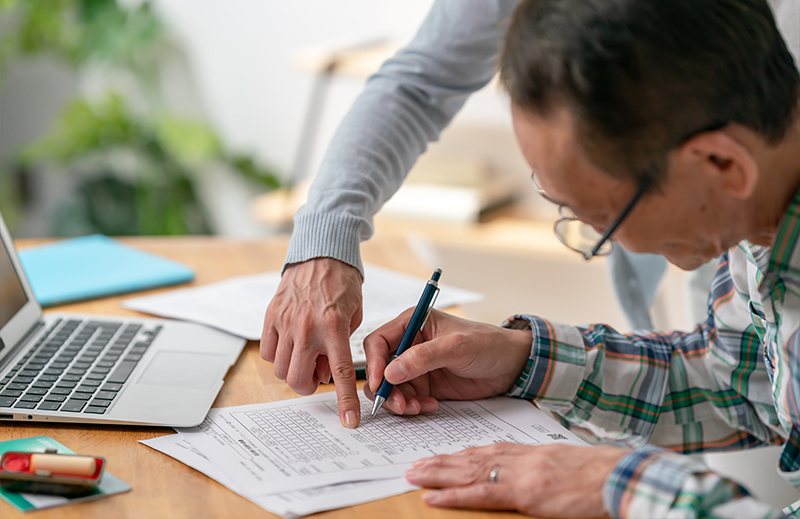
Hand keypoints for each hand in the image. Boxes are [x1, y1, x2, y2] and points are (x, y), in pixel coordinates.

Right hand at [260, 258, 362, 427]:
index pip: (341, 373)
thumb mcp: (353, 317)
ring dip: (294, 371)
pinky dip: (279, 356)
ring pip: (281, 370)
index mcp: (334, 328)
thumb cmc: (342, 285)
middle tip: (317, 375)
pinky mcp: (271, 317)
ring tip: (306, 355)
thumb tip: (323, 373)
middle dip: (308, 386)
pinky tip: (291, 345)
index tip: (350, 421)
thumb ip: (340, 347)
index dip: (345, 401)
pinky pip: (268, 352)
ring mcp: (286, 322)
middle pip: (299, 379)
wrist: (322, 254)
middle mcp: (308, 328)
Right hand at [363, 309, 531, 414]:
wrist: (512, 365)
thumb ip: (422, 357)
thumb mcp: (456, 347)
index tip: (379, 383)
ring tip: (415, 408)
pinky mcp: (426, 385)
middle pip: (380, 368)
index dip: (373, 363)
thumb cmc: (488, 344)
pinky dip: (413, 406)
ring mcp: (417, 367)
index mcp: (413, 323)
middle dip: (385, 388)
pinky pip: (408, 399)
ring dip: (399, 401)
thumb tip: (390, 372)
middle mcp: (410, 344)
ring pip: (392, 387)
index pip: (378, 341)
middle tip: (398, 404)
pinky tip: (431, 406)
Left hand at [405, 443, 626, 517]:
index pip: (486, 450)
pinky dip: (454, 495)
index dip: (459, 453)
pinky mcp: (525, 492)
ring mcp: (520, 474)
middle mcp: (519, 458)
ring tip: (414, 476)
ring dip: (438, 474)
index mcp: (530, 451)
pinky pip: (481, 494)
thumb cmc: (598, 474)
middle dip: (441, 462)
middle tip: (414, 465)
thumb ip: (540, 466)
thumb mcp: (564, 465)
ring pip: (469, 472)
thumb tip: (527, 475)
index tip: (439, 455)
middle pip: (471, 458)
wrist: (620, 476)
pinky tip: (433, 498)